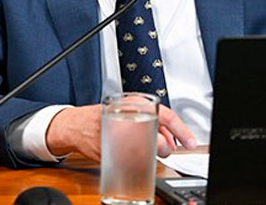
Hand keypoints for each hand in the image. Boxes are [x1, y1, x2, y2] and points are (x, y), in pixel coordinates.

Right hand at [45, 103, 197, 161]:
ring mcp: (118, 134)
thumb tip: (172, 138)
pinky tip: (133, 158)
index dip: (182, 131)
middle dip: (165, 147)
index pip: (166, 116)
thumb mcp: (127, 110)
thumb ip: (149, 120)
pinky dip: (137, 163)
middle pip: (159, 138)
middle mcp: (128, 116)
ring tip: (145, 152)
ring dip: (152, 156)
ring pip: (149, 152)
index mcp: (134, 103)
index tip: (190, 142)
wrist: (75, 125)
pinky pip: (133, 161)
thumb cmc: (102, 117)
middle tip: (164, 148)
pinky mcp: (110, 149)